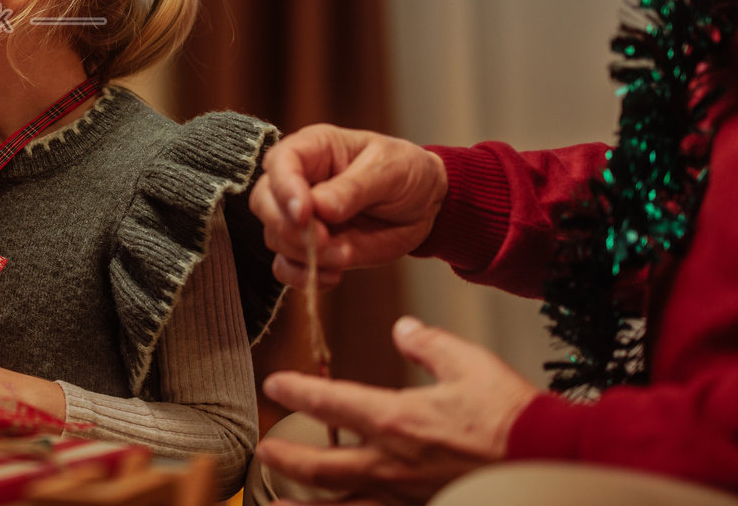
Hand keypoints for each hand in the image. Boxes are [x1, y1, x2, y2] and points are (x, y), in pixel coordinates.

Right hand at [249, 124, 447, 287]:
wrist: (426, 204)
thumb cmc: (406, 171)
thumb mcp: (389, 169)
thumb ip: (355, 188)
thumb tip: (321, 207)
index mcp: (313, 149)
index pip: (280, 162)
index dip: (285, 188)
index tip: (304, 213)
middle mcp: (299, 181)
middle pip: (264, 202)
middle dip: (288, 227)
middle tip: (323, 241)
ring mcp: (302, 217)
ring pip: (274, 236)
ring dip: (303, 254)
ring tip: (344, 257)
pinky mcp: (310, 247)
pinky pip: (286, 266)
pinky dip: (303, 277)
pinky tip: (333, 275)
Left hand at [257, 317, 539, 504]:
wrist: (554, 459)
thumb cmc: (513, 416)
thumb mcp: (468, 363)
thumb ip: (427, 344)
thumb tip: (403, 328)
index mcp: (398, 420)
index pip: (332, 403)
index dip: (298, 392)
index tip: (274, 384)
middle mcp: (393, 464)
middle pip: (323, 466)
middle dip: (287, 458)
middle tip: (262, 450)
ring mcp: (408, 496)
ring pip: (343, 505)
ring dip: (304, 505)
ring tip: (275, 502)